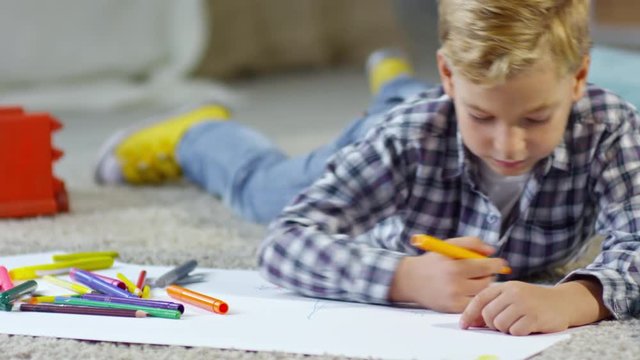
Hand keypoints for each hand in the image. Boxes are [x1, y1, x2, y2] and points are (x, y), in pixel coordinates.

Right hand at [389, 236, 508, 312]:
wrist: (410, 280)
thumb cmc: (432, 261)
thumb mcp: (448, 245)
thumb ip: (471, 243)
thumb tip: (491, 250)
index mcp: (454, 266)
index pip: (486, 267)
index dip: (496, 264)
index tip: (500, 263)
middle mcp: (454, 283)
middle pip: (487, 281)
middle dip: (488, 274)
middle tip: (481, 271)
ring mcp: (454, 298)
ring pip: (482, 293)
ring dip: (481, 286)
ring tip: (472, 280)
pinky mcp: (452, 309)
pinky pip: (473, 303)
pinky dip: (473, 297)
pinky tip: (466, 291)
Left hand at [460, 281, 570, 335]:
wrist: (563, 302)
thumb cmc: (533, 301)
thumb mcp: (513, 297)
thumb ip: (494, 306)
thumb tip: (472, 322)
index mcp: (505, 286)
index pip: (480, 299)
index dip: (469, 314)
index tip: (464, 325)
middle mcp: (514, 292)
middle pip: (488, 315)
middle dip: (492, 324)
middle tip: (504, 323)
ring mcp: (525, 304)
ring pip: (500, 324)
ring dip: (506, 329)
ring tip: (518, 323)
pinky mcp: (535, 316)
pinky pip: (515, 331)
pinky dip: (519, 332)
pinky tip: (528, 326)